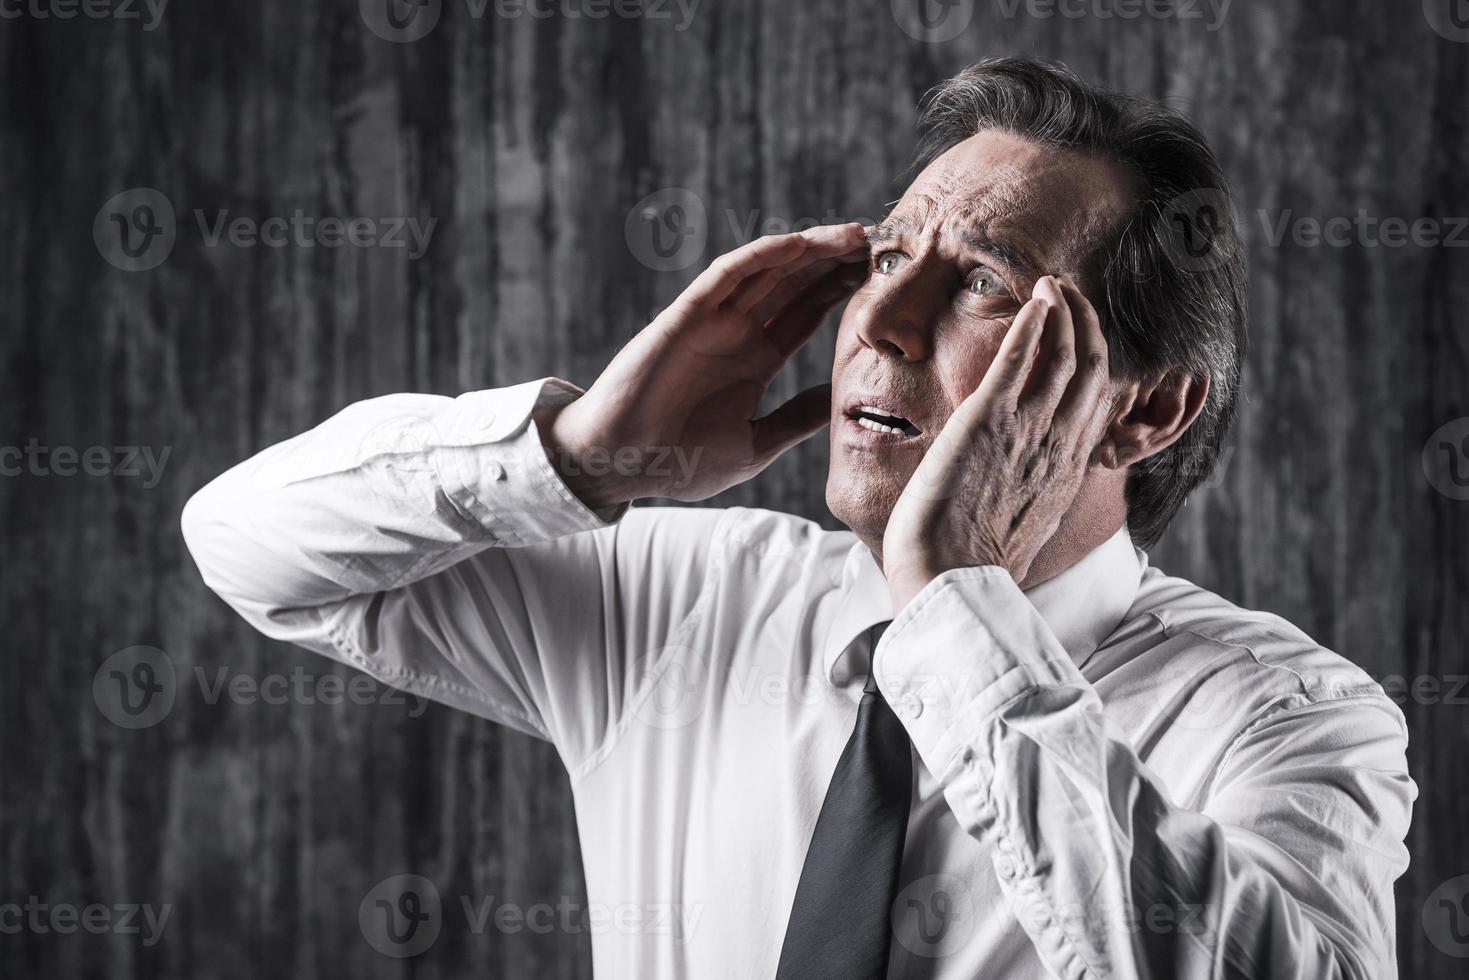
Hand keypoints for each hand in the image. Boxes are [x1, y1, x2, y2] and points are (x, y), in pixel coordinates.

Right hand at [541, 224, 868, 509]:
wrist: (620, 464)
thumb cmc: (678, 462)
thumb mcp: (755, 444)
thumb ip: (796, 419)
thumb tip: (840, 401)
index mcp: (753, 361)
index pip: (805, 316)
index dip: (840, 293)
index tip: (882, 279)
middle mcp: (736, 333)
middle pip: (795, 285)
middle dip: (835, 263)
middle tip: (881, 243)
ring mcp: (713, 321)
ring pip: (769, 271)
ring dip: (810, 249)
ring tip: (854, 235)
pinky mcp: (687, 316)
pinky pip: (727, 275)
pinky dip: (761, 256)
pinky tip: (797, 244)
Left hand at [881, 275, 1114, 609]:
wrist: (951, 581)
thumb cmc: (972, 567)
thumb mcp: (1021, 531)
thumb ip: (1027, 501)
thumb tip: (1018, 502)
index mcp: (1066, 472)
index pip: (1096, 405)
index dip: (1097, 364)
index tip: (1086, 339)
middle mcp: (1058, 447)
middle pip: (1093, 370)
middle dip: (1087, 325)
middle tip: (1072, 295)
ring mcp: (1026, 431)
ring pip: (1065, 355)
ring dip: (1064, 312)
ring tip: (1054, 285)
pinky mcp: (987, 421)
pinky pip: (1019, 359)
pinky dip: (1032, 324)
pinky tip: (1035, 300)